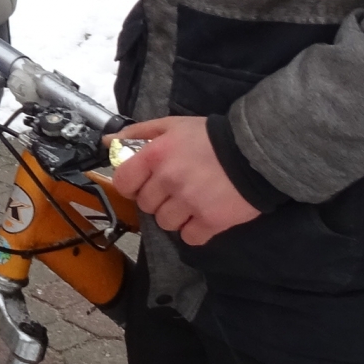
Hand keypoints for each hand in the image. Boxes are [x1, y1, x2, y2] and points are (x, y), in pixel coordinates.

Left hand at [111, 117, 259, 245]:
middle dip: (158, 198)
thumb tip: (108, 142)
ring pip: (165, 224)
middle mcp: (169, 180)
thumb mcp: (172, 125)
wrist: (255, 152)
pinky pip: (189, 237)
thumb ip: (138, 133)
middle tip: (176, 187)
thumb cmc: (210, 137)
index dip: (132, 185)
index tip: (143, 183)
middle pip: (146, 205)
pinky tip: (204, 214)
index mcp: (155, 155)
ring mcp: (189, 203)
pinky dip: (195, 230)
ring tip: (193, 200)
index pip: (123, 183)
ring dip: (176, 215)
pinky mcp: (210, 221)